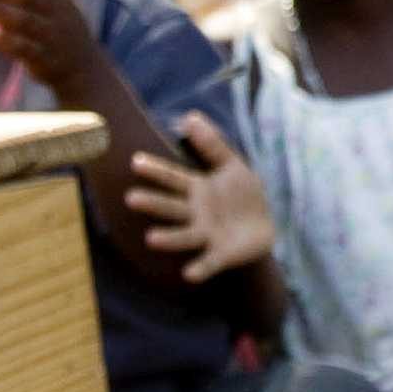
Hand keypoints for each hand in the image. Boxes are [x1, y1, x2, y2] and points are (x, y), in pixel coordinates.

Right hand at [125, 111, 274, 284]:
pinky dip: (200, 268)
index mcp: (198, 189)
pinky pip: (209, 262)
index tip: (136, 161)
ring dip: (169, 237)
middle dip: (153, 203)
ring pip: (184, 235)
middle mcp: (196, 213)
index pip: (174, 178)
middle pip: (172, 207)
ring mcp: (206, 235)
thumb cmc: (242, 194)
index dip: (157, 170)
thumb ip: (213, 144)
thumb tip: (190, 116)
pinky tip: (190, 274)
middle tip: (130, 198)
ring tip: (151, 238)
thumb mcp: (232, 165)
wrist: (262, 228)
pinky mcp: (221, 255)